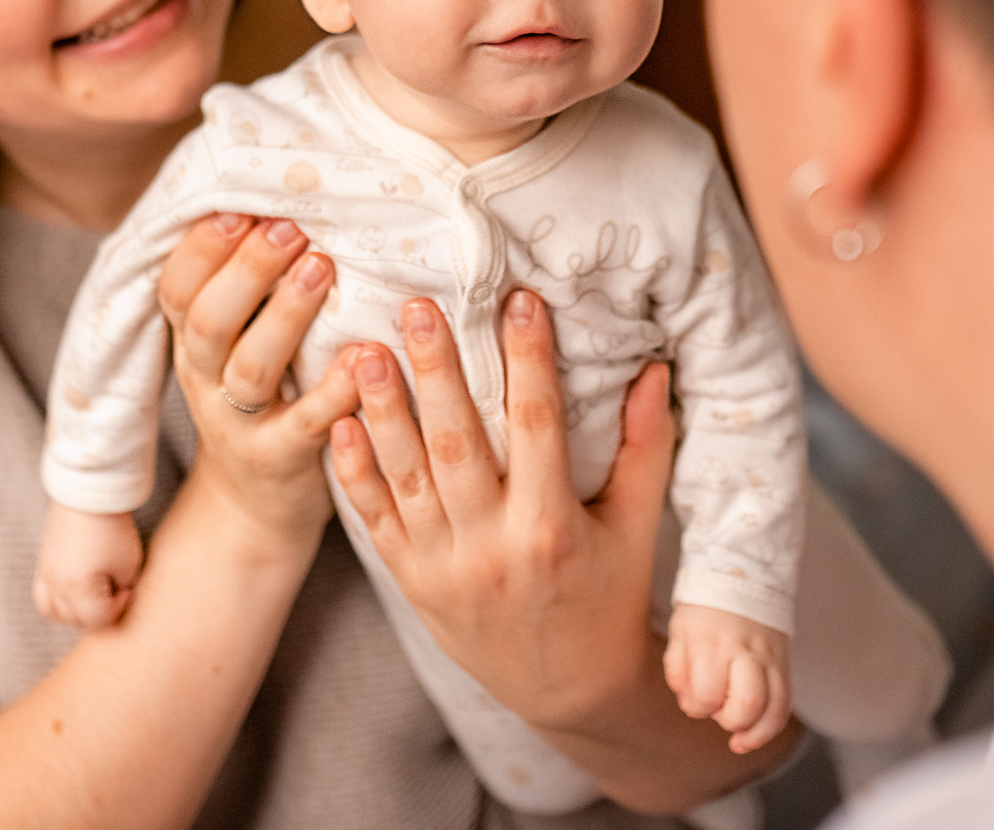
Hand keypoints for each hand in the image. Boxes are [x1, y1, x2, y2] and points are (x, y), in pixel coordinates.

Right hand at [34, 501, 143, 628]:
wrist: (87, 495)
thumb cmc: (112, 528)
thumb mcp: (128, 563)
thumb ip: (122, 589)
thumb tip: (115, 598)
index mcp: (78, 588)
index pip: (98, 619)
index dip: (119, 607)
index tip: (128, 588)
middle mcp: (57, 586)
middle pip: (75, 620)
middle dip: (99, 611)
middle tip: (114, 590)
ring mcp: (46, 575)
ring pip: (53, 612)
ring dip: (74, 612)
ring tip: (93, 596)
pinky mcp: (42, 563)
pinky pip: (42, 596)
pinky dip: (58, 601)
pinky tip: (75, 590)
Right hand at [157, 212, 358, 542]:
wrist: (254, 508)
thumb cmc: (264, 399)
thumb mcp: (240, 343)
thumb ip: (252, 287)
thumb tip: (288, 198)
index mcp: (194, 342)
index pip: (177, 287)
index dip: (203, 247)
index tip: (242, 205)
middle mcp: (205, 380)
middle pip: (208, 321)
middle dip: (247, 270)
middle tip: (291, 227)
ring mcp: (239, 424)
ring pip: (249, 368)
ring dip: (285, 314)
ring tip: (323, 268)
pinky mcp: (280, 461)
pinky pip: (303, 425)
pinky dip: (333, 389)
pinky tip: (363, 354)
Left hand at [329, 288, 670, 731]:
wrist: (567, 691)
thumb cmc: (609, 597)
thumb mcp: (636, 528)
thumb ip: (646, 449)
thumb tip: (654, 371)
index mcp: (552, 528)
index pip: (538, 427)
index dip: (529, 361)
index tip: (519, 301)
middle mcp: (492, 548)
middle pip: (458, 443)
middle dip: (435, 370)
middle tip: (416, 306)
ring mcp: (445, 568)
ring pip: (406, 476)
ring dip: (382, 410)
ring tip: (364, 350)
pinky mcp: (412, 582)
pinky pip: (376, 521)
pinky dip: (355, 472)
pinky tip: (340, 421)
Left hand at [665, 604, 792, 753]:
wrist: (743, 573)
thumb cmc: (704, 607)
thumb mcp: (680, 630)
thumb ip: (678, 669)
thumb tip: (689, 702)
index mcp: (711, 642)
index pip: (707, 694)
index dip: (697, 707)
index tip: (694, 700)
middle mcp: (744, 651)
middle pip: (747, 703)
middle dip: (729, 721)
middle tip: (718, 711)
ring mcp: (768, 657)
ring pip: (773, 708)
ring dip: (755, 732)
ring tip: (739, 738)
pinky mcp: (784, 663)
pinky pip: (786, 702)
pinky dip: (772, 725)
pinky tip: (756, 733)